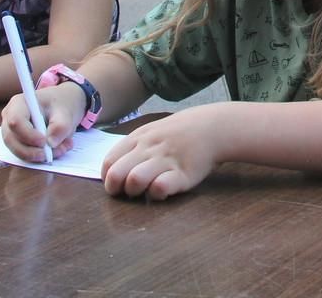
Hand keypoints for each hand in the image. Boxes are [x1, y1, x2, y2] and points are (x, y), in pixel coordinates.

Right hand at [0, 82, 83, 161]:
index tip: (44, 142)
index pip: (16, 121)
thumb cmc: (60, 104)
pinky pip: (23, 155)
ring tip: (61, 149)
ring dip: (37, 156)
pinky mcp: (17, 143)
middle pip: (11, 140)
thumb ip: (61, 126)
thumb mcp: (66, 111)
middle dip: (31, 151)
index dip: (28, 135)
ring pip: (17, 150)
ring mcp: (11, 132)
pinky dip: (39, 157)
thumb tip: (51, 143)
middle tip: (49, 155)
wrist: (62, 105)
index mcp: (19, 103)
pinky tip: (56, 151)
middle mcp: (9, 118)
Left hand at [101, 107, 221, 199]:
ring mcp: (165, 160)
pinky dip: (156, 194)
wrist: (213, 128)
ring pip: (135, 180)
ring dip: (135, 191)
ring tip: (145, 190)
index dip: (108, 178)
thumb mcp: (152, 131)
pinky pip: (160, 188)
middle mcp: (149, 148)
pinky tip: (163, 191)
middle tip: (127, 192)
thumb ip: (132, 147)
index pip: (109, 162)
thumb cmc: (178, 133)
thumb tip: (112, 168)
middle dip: (116, 189)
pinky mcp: (182, 174)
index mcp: (138, 138)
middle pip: (116, 174)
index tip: (117, 183)